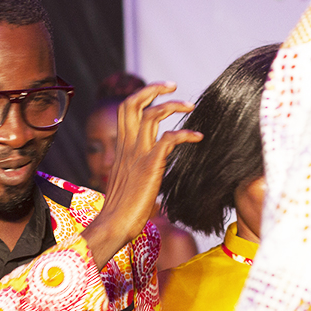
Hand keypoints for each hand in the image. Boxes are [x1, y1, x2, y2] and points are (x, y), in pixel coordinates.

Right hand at [82, 82, 201, 266]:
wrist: (113, 225)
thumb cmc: (122, 209)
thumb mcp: (128, 180)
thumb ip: (138, 166)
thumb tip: (154, 165)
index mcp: (121, 148)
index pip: (125, 109)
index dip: (142, 95)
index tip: (160, 92)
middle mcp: (127, 146)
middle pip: (133, 103)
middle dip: (153, 88)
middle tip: (172, 85)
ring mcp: (137, 155)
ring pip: (151, 115)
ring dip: (173, 105)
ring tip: (191, 106)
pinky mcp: (149, 166)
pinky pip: (167, 140)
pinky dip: (184, 134)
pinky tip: (197, 138)